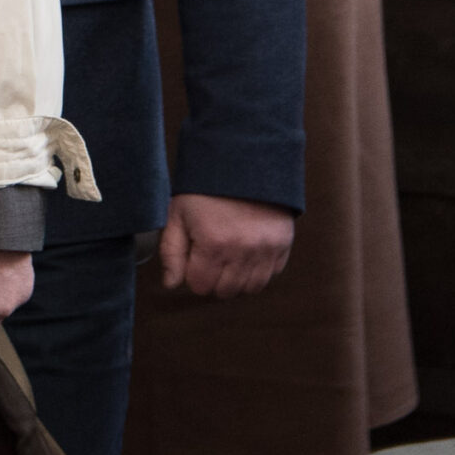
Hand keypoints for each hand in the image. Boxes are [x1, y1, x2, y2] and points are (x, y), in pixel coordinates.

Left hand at [160, 193, 294, 297]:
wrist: (242, 163)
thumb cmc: (205, 189)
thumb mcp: (178, 214)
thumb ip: (171, 252)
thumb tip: (171, 284)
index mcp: (213, 243)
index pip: (200, 286)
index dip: (192, 273)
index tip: (193, 256)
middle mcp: (243, 251)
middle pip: (225, 291)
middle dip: (213, 278)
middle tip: (210, 256)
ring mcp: (266, 250)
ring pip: (250, 288)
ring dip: (236, 278)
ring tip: (228, 255)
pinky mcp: (283, 245)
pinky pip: (270, 275)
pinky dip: (257, 270)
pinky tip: (246, 251)